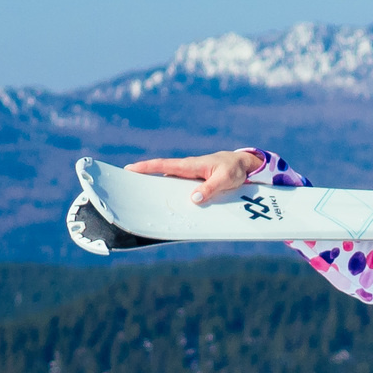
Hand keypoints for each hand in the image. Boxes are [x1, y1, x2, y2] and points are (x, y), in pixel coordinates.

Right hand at [128, 149, 262, 204]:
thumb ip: (210, 188)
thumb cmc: (234, 169)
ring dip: (157, 190)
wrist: (244, 165)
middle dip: (144, 180)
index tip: (129, 170)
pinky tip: (168, 207)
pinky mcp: (195, 184)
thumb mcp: (225, 179)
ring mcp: (190, 177)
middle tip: (127, 188)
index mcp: (190, 165)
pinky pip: (180, 190)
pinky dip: (172, 196)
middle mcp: (186, 170)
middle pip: (160, 174)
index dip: (145, 167)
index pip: (163, 165)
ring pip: (169, 183)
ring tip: (143, 202)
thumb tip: (194, 198)